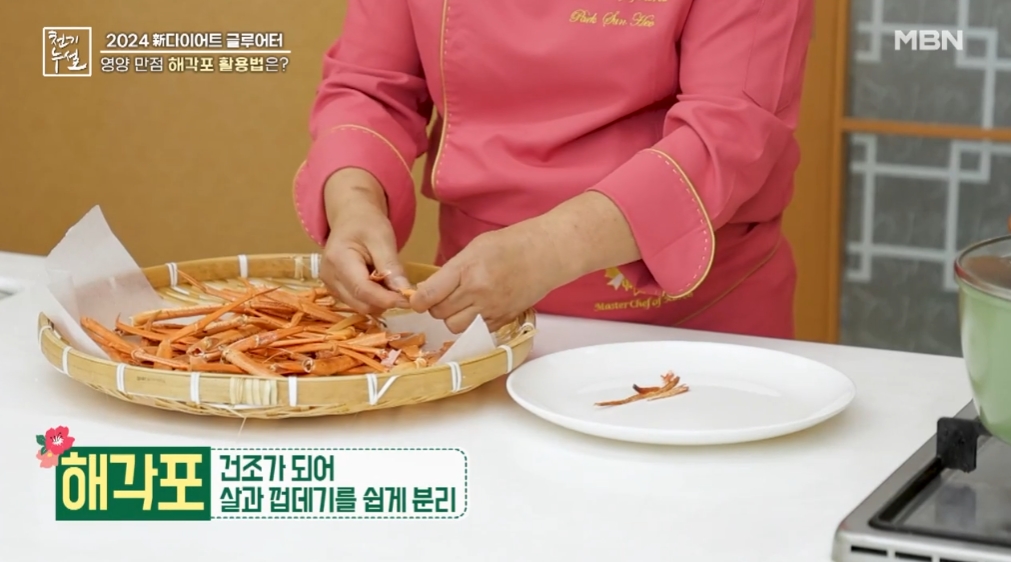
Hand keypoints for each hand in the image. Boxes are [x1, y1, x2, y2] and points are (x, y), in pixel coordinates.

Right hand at [320, 168, 410, 314]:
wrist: (351, 219)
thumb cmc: (367, 224)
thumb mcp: (383, 238)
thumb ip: (391, 265)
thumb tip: (404, 291)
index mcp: (338, 260)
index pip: (362, 290)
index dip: (387, 299)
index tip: (409, 300)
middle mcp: (329, 277)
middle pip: (361, 303)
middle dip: (385, 301)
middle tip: (403, 289)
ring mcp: (330, 285)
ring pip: (360, 307)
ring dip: (380, 301)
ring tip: (390, 282)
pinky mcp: (335, 290)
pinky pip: (358, 303)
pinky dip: (373, 299)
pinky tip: (380, 284)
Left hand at [409, 221, 568, 332]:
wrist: (547, 253)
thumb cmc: (511, 244)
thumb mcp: (475, 247)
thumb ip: (452, 269)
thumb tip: (430, 289)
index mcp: (467, 269)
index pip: (428, 295)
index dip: (418, 300)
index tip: (418, 299)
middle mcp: (478, 292)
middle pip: (439, 313)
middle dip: (435, 306)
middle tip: (442, 296)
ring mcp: (492, 308)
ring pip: (455, 327)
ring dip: (452, 317)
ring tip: (461, 303)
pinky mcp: (504, 319)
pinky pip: (476, 330)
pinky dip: (472, 322)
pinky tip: (478, 308)